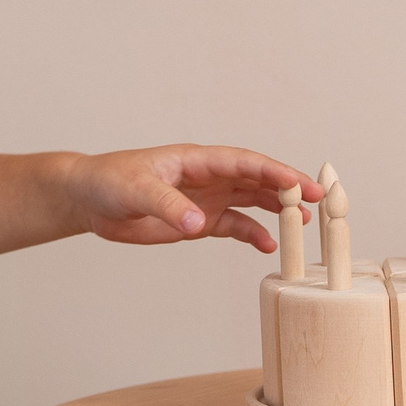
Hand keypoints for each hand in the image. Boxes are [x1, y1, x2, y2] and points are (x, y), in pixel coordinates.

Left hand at [66, 146, 316, 251]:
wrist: (88, 200)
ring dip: (275, 209)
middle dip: (286, 187)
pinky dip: (252, 234)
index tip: (298, 182)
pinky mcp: (197, 221)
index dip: (272, 170)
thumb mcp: (136, 191)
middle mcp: (206, 177)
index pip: (242, 162)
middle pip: (255, 178)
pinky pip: (233, 225)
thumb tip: (198, 224)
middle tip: (316, 199)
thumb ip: (169, 206)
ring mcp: (204, 198)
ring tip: (302, 222)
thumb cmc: (109, 181)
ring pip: (249, 200)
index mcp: (195, 160)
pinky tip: (268, 245)